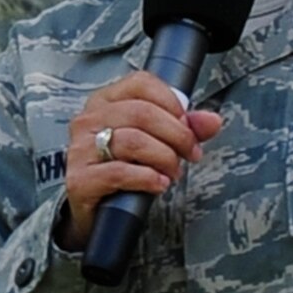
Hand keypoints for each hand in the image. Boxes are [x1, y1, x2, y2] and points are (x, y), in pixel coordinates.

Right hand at [59, 72, 222, 250]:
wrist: (95, 209)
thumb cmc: (123, 168)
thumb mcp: (154, 142)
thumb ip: (184, 129)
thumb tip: (212, 121)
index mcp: (104, 101)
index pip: (141, 83)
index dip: (172, 102)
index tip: (187, 124)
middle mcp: (88, 120)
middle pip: (142, 113)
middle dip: (177, 134)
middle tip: (190, 154)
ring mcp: (80, 149)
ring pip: (133, 141)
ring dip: (165, 158)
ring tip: (173, 172)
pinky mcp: (80, 179)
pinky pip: (119, 172)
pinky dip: (147, 177)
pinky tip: (159, 183)